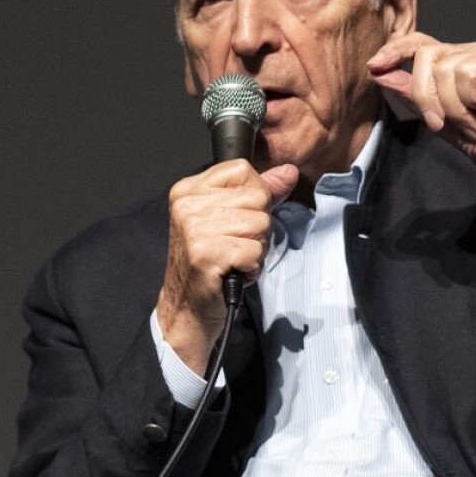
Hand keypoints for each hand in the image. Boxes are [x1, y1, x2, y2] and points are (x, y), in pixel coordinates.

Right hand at [157, 160, 298, 373]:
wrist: (187, 307)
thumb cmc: (209, 263)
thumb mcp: (230, 219)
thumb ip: (260, 192)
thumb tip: (288, 172)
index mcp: (188, 190)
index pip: (242, 169)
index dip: (255, 194)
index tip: (240, 217)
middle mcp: (187, 205)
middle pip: (256, 196)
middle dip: (258, 225)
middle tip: (236, 244)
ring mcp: (194, 229)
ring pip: (260, 223)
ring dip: (256, 247)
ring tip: (235, 258)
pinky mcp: (206, 253)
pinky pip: (255, 250)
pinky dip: (252, 265)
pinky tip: (235, 271)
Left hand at [367, 32, 475, 206]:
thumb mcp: (437, 117)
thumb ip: (412, 93)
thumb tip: (379, 73)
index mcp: (457, 61)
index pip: (419, 43)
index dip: (395, 51)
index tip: (374, 67)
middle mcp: (473, 50)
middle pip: (425, 56)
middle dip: (426, 96)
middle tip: (444, 122)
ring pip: (443, 68)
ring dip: (453, 106)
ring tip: (475, 119)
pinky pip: (464, 73)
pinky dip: (469, 100)